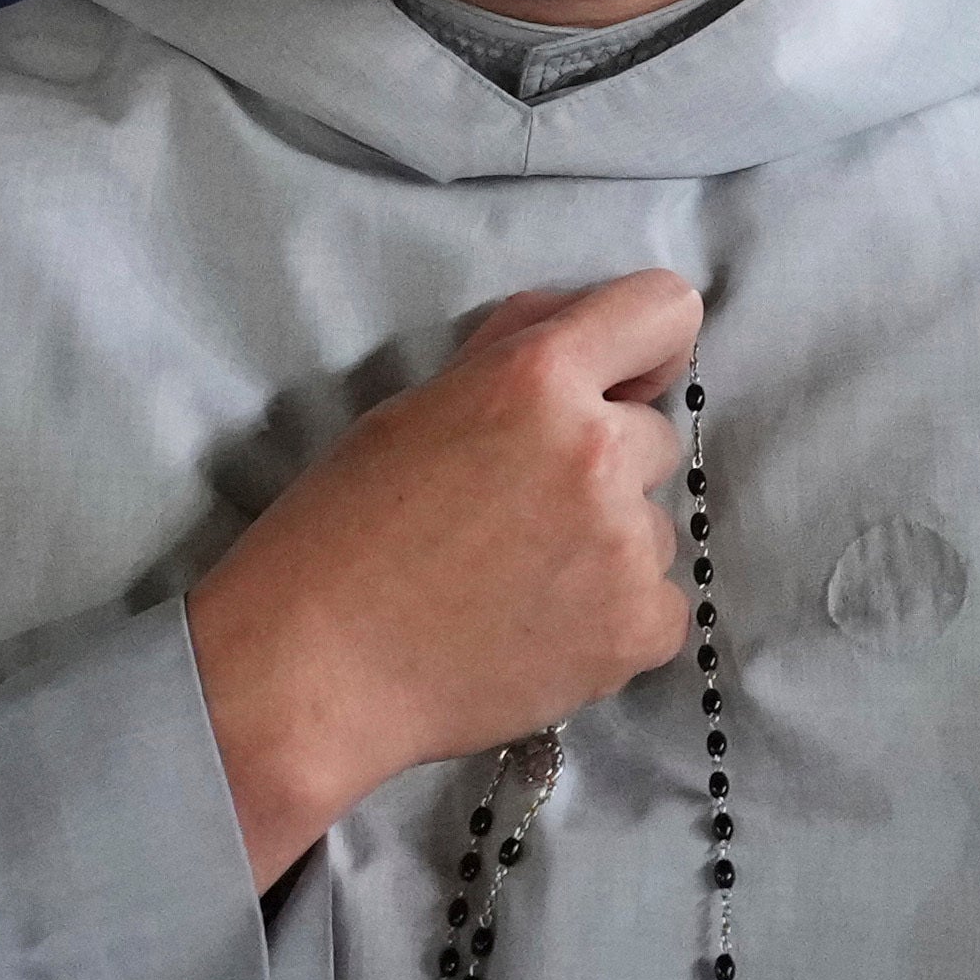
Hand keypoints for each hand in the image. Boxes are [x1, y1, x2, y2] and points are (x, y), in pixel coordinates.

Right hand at [184, 275, 703, 887]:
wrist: (315, 669)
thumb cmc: (343, 529)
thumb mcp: (415, 406)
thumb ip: (512, 355)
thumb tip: (587, 325)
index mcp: (537, 377)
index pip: (665, 310)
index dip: (645, 346)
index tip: (619, 382)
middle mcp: (596, 451)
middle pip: (654, 437)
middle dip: (605, 465)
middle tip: (519, 512)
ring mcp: (626, 547)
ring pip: (653, 528)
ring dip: (607, 548)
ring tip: (516, 584)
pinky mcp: (638, 631)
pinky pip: (661, 607)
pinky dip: (615, 620)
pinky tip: (542, 631)